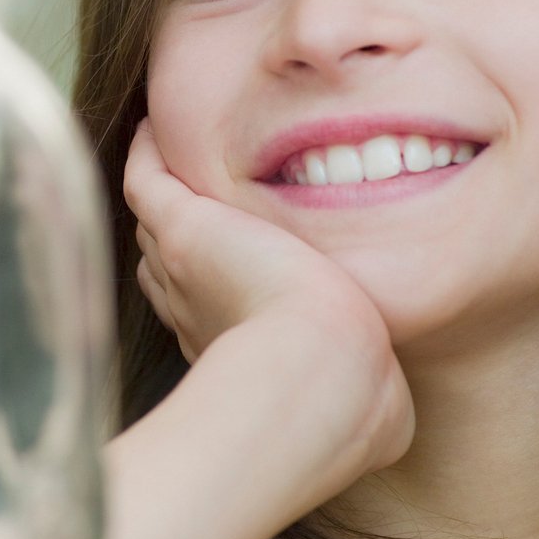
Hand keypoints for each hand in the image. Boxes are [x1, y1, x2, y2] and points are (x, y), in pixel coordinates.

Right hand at [125, 119, 411, 476]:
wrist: (321, 376)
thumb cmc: (350, 401)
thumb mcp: (370, 403)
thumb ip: (373, 394)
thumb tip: (393, 411)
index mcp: (231, 344)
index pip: (200, 305)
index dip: (203, 284)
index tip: (221, 265)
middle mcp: (192, 307)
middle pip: (164, 263)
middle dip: (171, 238)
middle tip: (183, 203)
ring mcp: (180, 267)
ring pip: (154, 222)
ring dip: (158, 191)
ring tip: (162, 155)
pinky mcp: (184, 229)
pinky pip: (146, 180)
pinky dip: (145, 155)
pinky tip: (152, 127)